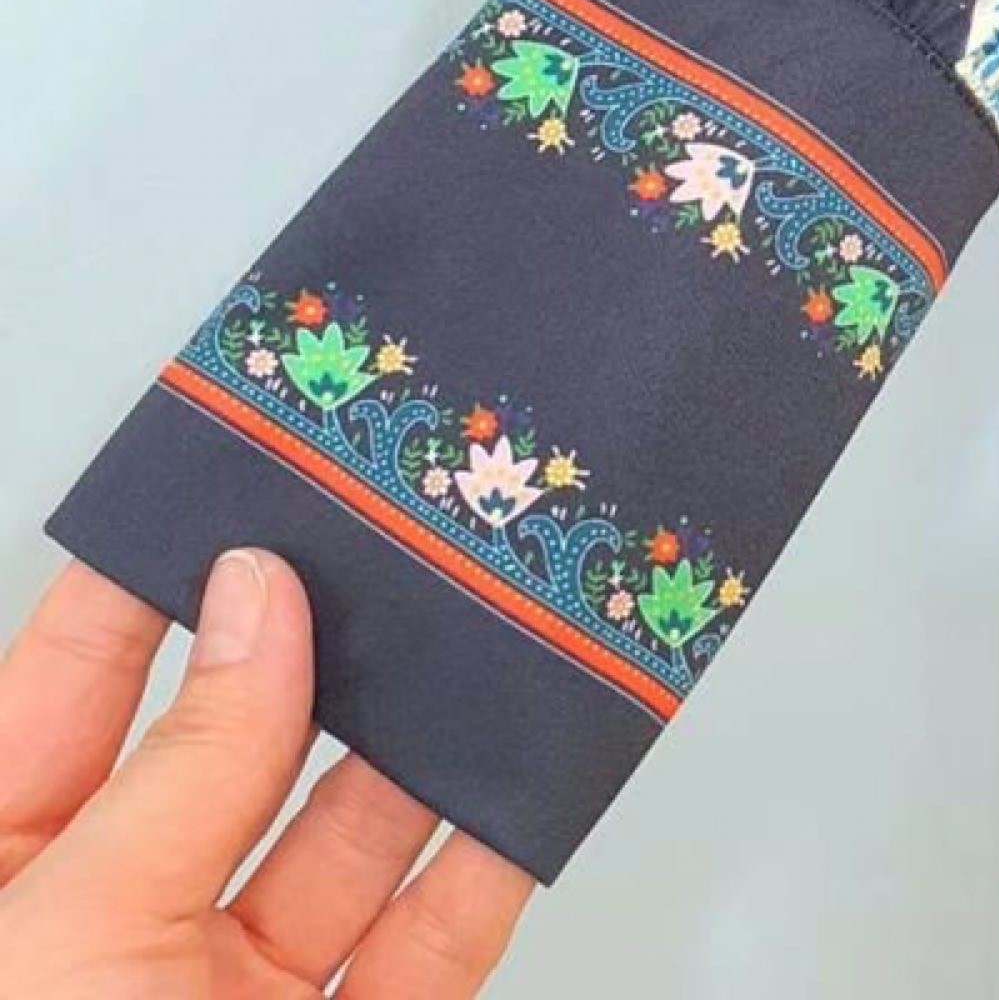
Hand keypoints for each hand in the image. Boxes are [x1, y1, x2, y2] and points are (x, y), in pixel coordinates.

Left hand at [0, 552, 532, 994]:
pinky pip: (430, 946)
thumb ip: (182, 769)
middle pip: (235, 752)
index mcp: (5, 894)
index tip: (230, 477)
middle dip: (320, 648)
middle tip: (391, 543)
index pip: (70, 695)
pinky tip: (522, 788)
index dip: (145, 583)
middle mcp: (114, 939)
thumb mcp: (70, 935)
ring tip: (484, 643)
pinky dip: (487, 866)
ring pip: (348, 840)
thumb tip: (262, 597)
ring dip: (425, 747)